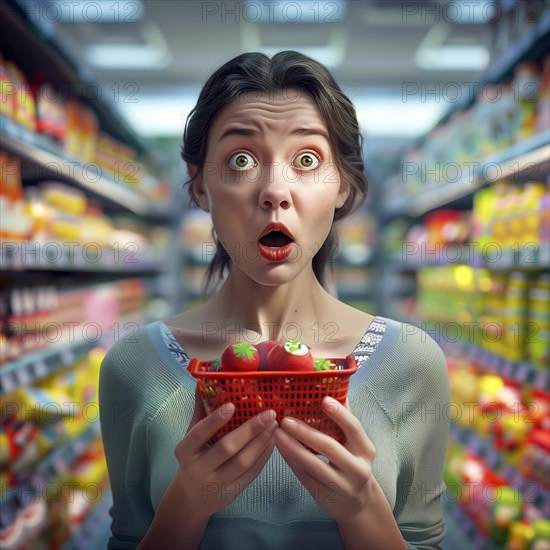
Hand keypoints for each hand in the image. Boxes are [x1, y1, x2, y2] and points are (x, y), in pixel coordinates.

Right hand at [173, 385, 277, 519]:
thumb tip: (203, 382)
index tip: (232, 405)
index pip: (199, 434)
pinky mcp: (232, 493)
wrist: (190, 499)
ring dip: (262, 441)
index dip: (215, 420)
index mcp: (185, 451)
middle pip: (227, 448)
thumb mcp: (190, 437)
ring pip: (243, 462)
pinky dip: (264, 456)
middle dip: (251, 430)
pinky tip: (272, 441)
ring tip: (274, 425)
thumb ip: (200, 411)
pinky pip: (252, 473)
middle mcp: (198, 469)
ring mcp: (216, 484)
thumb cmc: (193, 458)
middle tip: (269, 413)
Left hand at [273, 396, 375, 522]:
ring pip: (314, 464)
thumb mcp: (356, 444)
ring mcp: (341, 485)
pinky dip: (290, 460)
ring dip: (292, 447)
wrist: (357, 504)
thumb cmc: (352, 463)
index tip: (322, 399)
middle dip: (305, 432)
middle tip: (286, 419)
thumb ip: (345, 420)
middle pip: (329, 447)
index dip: (339, 413)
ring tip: (277, 432)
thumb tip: (336, 388)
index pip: (354, 428)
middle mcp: (357, 468)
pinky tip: (279, 447)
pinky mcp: (324, 496)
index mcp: (365, 449)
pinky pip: (304, 476)